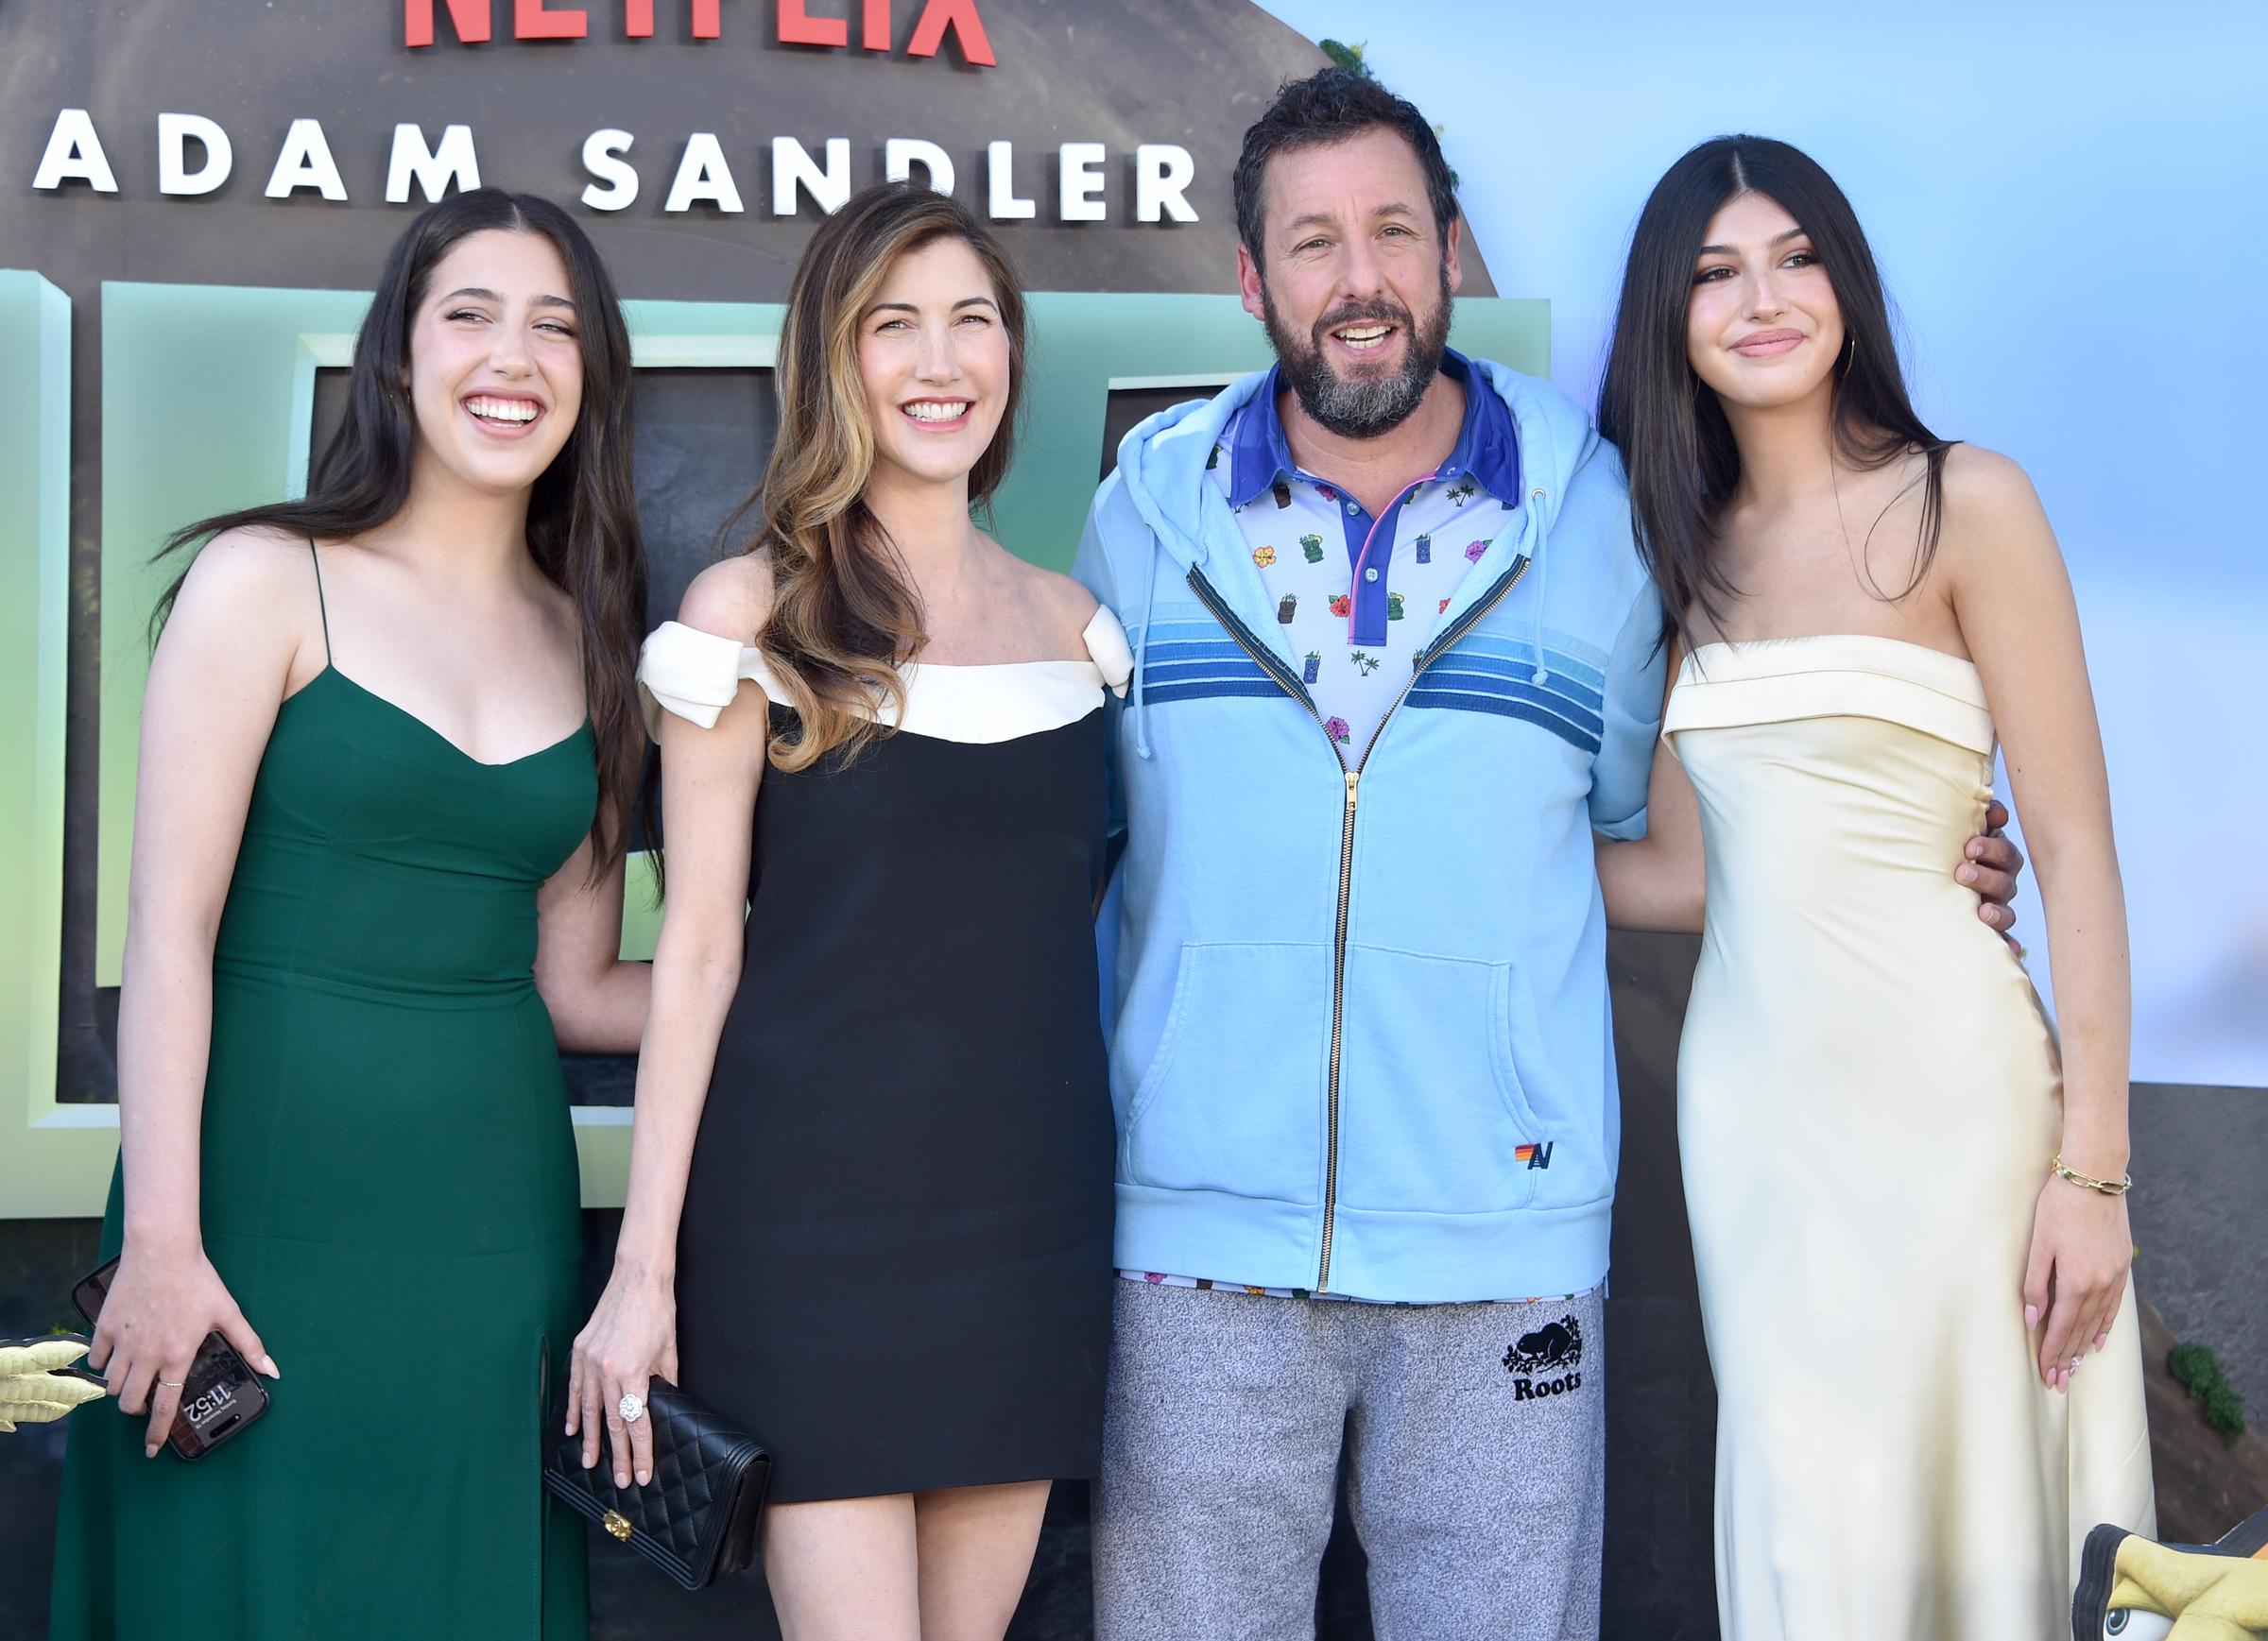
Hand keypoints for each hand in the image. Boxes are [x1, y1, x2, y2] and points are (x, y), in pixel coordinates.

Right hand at [87, 1241, 278, 1457]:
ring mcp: (123, 1343)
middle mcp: (147, 1355)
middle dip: (137, 1410)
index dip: (157, 1433)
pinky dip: (103, 1364)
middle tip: (146, 1402)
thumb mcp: (228, 1312)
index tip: (152, 1449)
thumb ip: (249, 1344)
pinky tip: (115, 1357)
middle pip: (131, 1402)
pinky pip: (96, 1359)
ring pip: (111, 1385)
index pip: (165, 1407)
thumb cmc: (198, 1280)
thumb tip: (272, 1370)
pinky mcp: (105, 1328)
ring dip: (121, 1389)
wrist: (162, 1250)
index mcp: (178, 1356)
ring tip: (134, 1379)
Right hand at [567, 1264, 678, 1488]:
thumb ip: (665, 1383)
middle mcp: (606, 1369)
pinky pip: (575, 1388)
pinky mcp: (580, 1350)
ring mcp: (589, 1360)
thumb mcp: (668, 1351)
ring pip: (589, 1409)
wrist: (638, 1277)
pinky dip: (574, 1410)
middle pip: (612, 1422)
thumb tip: (665, 1405)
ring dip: (590, 1439)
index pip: (637, 1421)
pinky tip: (573, 1429)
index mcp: (632, 1371)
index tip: (644, 1473)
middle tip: (622, 1480)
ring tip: (591, 1463)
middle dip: (618, 1455)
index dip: (641, 1451)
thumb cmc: (658, 1311)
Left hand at [1958, 800, 2026, 949]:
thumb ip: (1971, 820)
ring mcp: (1994, 907)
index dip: (1993, 848)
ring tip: (1981, 910)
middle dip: (1986, 874)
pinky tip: (2010, 951)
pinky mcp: (1989, 930)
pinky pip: (2004, 939)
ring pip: (2005, 909)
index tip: (1970, 847)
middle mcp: (1998, 883)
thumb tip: (1995, 809)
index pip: (2003, 853)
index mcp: (1993, 859)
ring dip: (1996, 910)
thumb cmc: (1944, 854)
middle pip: (2004, 880)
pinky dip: (2009, 945)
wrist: (1924, 884)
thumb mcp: (1954, 836)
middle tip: (1962, 870)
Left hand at [2021, 1173, 2130, 1391]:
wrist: (2095, 1178)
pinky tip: (2101, 1340)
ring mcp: (2114, 1277)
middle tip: (2059, 1382)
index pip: (2062, 1328)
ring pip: (2099, 1322)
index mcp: (2076, 1282)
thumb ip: (2035, 1284)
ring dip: (2086, 1347)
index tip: (2047, 1375)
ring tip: (2076, 1368)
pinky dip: (2106, 1326)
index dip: (2053, 1353)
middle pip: (2081, 1331)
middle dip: (2068, 1358)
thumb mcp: (2039, 1244)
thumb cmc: (2059, 1207)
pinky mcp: (2122, 1267)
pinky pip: (2114, 1306)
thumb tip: (2032, 1319)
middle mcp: (2100, 1285)